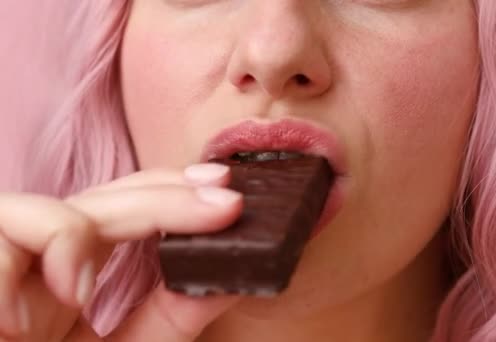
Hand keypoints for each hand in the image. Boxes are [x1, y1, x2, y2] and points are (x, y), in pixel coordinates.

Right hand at [0, 163, 242, 340]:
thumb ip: (169, 318)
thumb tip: (228, 277)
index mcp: (68, 278)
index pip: (124, 211)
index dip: (170, 191)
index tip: (227, 191)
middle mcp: (33, 264)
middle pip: (99, 202)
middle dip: (163, 198)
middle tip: (223, 203)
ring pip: (32, 210)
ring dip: (67, 240)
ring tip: (75, 297)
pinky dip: (4, 275)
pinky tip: (14, 324)